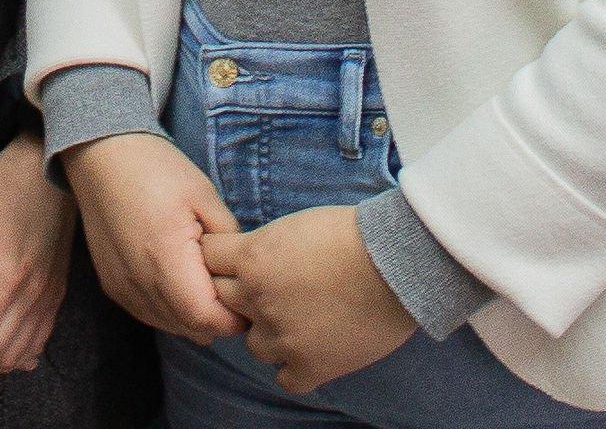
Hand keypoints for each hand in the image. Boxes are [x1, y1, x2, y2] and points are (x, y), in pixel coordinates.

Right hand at [65, 131, 243, 341]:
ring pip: (167, 324)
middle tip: (235, 298)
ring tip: (210, 290)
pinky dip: (170, 312)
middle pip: (187, 327)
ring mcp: (121, 286)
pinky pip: (147, 314)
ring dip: (192, 319)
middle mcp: (138, 281)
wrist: (102, 157)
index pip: (203, 316)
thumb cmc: (157, 169)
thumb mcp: (204, 194)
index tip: (248, 303)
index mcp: (164, 256)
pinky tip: (182, 288)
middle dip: (216, 321)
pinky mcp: (111, 285)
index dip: (230, 319)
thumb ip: (227, 238)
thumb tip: (240, 271)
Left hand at [201, 206, 416, 394]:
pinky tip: (312, 350)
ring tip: (300, 318)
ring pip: (253, 344)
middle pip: (222, 301)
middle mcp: (258, 299)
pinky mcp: (310, 366)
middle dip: (240, 294)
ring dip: (268, 333)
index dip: (221, 259)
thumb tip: (250, 260)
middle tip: (271, 289)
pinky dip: (295, 367)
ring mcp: (282, 337)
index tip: (235, 260)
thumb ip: (265, 248)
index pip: (208, 258)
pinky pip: (285, 379)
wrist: (397, 262)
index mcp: (253, 258)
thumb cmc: (354, 232)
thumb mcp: (297, 225)